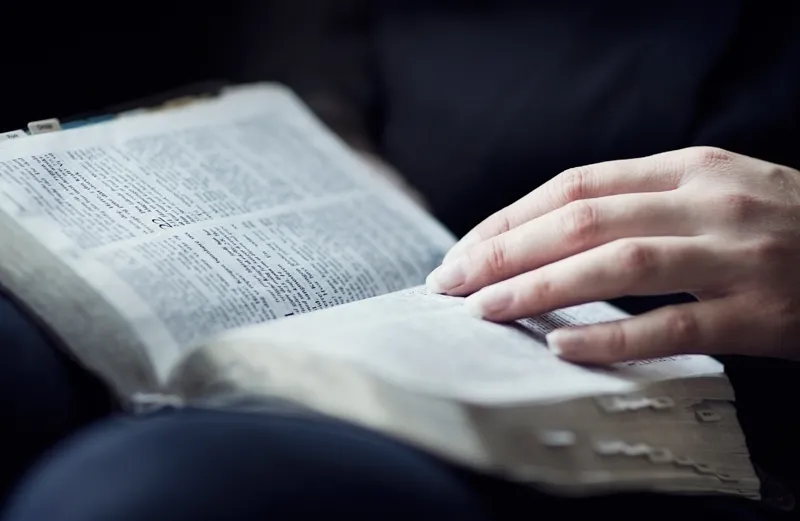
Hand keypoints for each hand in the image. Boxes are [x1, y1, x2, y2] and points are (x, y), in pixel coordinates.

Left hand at [426, 147, 799, 363]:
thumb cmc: (779, 226)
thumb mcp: (712, 192)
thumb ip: (641, 203)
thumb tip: (549, 234)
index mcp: (687, 168)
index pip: (576, 185)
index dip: (512, 218)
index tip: (466, 250)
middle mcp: (706, 202)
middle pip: (583, 219)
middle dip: (506, 251)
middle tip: (451, 281)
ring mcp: (734, 254)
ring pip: (617, 264)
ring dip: (540, 287)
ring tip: (485, 309)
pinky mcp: (759, 311)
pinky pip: (672, 324)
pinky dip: (612, 336)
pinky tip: (562, 345)